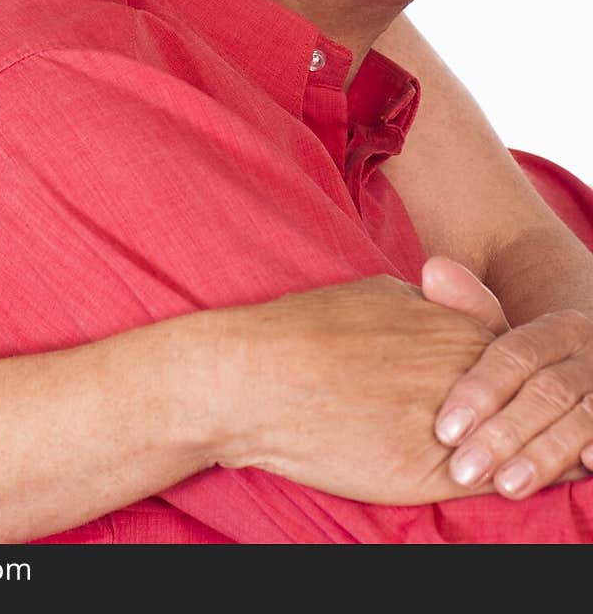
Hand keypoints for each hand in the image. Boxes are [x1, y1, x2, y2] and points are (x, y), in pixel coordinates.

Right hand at [208, 274, 496, 504]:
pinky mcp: (426, 474)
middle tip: (508, 430)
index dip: (509, 380)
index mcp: (455, 327)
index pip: (516, 358)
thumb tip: (453, 314)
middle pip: (523, 402)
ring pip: (512, 446)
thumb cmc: (306, 330)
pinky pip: (484, 482)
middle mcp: (463, 373)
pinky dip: (493, 482)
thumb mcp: (380, 293)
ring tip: (493, 459)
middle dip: (521, 416)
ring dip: (514, 453)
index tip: (497, 394)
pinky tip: (476, 480)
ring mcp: (449, 425)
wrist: (253, 379)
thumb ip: (431, 306)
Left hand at [423, 258, 592, 498]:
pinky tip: (588, 464)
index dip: (481, 391)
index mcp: (560, 329)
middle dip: (504, 433)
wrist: (580, 362)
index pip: (516, 356)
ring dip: (545, 455)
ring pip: (582, 420)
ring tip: (506, 486)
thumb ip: (472, 307)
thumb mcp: (502, 332)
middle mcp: (589, 357)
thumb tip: (433, 271)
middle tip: (464, 469)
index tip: (445, 429)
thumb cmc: (528, 360)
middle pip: (547, 393)